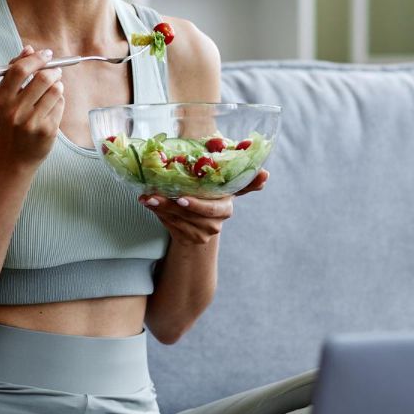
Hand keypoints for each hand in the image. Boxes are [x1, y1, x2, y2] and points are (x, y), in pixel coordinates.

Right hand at [0, 45, 63, 167]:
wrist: (14, 157)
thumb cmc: (12, 122)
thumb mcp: (7, 98)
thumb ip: (16, 72)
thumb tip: (29, 49)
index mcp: (2, 98)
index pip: (19, 70)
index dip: (36, 58)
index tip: (46, 54)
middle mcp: (15, 110)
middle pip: (43, 78)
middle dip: (53, 71)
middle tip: (55, 71)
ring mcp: (32, 121)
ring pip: (56, 90)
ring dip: (58, 86)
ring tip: (52, 91)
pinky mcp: (47, 130)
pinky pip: (60, 105)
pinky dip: (59, 102)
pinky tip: (50, 109)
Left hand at [139, 169, 267, 244]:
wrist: (202, 226)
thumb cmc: (213, 198)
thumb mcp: (227, 187)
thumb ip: (245, 181)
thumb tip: (266, 175)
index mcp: (226, 205)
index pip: (215, 206)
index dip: (199, 204)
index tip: (183, 198)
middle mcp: (217, 221)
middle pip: (194, 213)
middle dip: (174, 204)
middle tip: (159, 196)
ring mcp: (204, 233)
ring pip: (180, 219)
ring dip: (162, 208)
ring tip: (148, 197)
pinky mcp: (190, 239)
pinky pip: (172, 226)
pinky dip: (161, 215)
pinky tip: (150, 204)